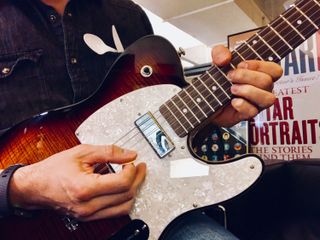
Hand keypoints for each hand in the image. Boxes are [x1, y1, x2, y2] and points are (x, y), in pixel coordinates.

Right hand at [9, 144, 145, 220]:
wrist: (35, 186)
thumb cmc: (54, 169)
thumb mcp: (82, 152)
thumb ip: (109, 152)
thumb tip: (130, 154)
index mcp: (85, 188)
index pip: (122, 183)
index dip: (132, 170)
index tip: (132, 162)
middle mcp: (88, 205)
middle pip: (126, 195)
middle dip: (137, 179)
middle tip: (138, 167)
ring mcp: (89, 214)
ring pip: (124, 207)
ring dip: (133, 190)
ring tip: (134, 176)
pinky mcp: (89, 217)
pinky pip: (115, 212)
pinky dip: (123, 199)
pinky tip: (123, 187)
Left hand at [210, 45, 282, 126]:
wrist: (206, 100)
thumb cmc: (219, 81)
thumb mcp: (217, 62)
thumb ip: (220, 53)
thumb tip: (225, 58)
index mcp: (260, 74)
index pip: (275, 70)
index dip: (260, 66)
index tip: (241, 64)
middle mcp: (262, 89)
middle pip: (268, 82)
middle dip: (247, 77)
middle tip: (231, 76)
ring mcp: (256, 103)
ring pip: (267, 99)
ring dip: (248, 91)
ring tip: (232, 89)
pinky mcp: (246, 114)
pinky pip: (253, 112)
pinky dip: (242, 105)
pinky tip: (233, 101)